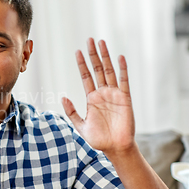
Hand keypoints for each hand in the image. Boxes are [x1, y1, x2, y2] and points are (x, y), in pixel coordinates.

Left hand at [62, 38, 134, 154]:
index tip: (76, 52)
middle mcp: (103, 93)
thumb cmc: (99, 138)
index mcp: (91, 98)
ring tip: (101, 43)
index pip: (86, 76)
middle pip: (97, 69)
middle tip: (89, 40)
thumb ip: (71, 112)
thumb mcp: (80, 125)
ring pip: (109, 71)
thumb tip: (63, 97)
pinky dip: (122, 69)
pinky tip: (119, 57)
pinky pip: (123, 81)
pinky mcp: (125, 98)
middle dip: (93, 55)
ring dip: (105, 57)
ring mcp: (114, 94)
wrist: (115, 148)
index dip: (82, 64)